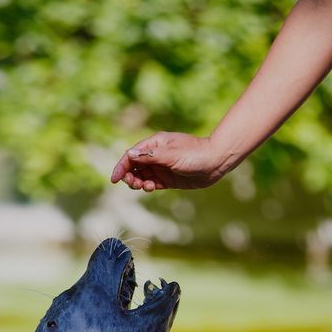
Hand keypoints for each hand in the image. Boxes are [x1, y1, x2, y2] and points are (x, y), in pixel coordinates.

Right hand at [109, 132, 232, 191]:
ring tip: (146, 187)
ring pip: (142, 176)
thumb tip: (129, 154)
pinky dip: (148, 187)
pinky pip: (152, 183)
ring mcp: (162, 167)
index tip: (115, 179)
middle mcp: (156, 155)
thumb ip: (150, 156)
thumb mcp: (171, 155)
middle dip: (129, 176)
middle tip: (134, 184)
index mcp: (155, 144)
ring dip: (139, 183)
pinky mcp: (169, 179)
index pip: (132, 155)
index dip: (121, 166)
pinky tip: (152, 188)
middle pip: (134, 167)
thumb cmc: (195, 154)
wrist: (216, 162)